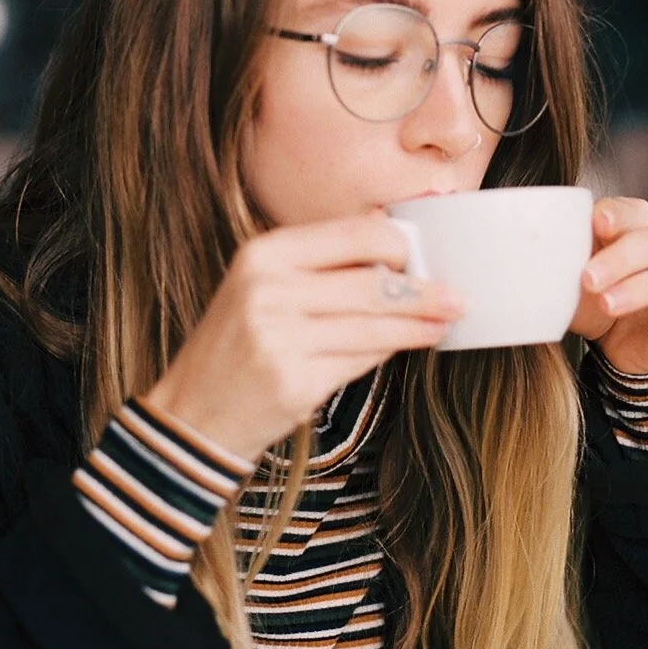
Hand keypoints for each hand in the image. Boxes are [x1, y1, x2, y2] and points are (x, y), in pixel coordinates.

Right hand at [145, 215, 464, 461]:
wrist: (192, 413)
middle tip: (456, 295)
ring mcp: (279, 338)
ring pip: (374, 325)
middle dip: (421, 290)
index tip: (423, 255)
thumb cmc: (238, 345)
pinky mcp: (294, 382)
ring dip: (419, 324)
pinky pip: (361, 360)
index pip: (352, 235)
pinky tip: (412, 344)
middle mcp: (268, 290)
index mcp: (262, 254)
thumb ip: (319, 267)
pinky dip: (391, 351)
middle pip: (371, 282)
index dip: (398, 245)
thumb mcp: (262, 287)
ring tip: (446, 320)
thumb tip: (394, 250)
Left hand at [569, 197, 647, 375]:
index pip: (632, 212)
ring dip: (641, 289)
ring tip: (608, 305)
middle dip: (619, 259)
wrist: (620, 342)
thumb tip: (520, 252)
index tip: (597, 223)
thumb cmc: (594, 294)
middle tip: (588, 280)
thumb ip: (558, 259)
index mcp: (637, 227)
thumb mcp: (572, 276)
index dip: (617, 216)